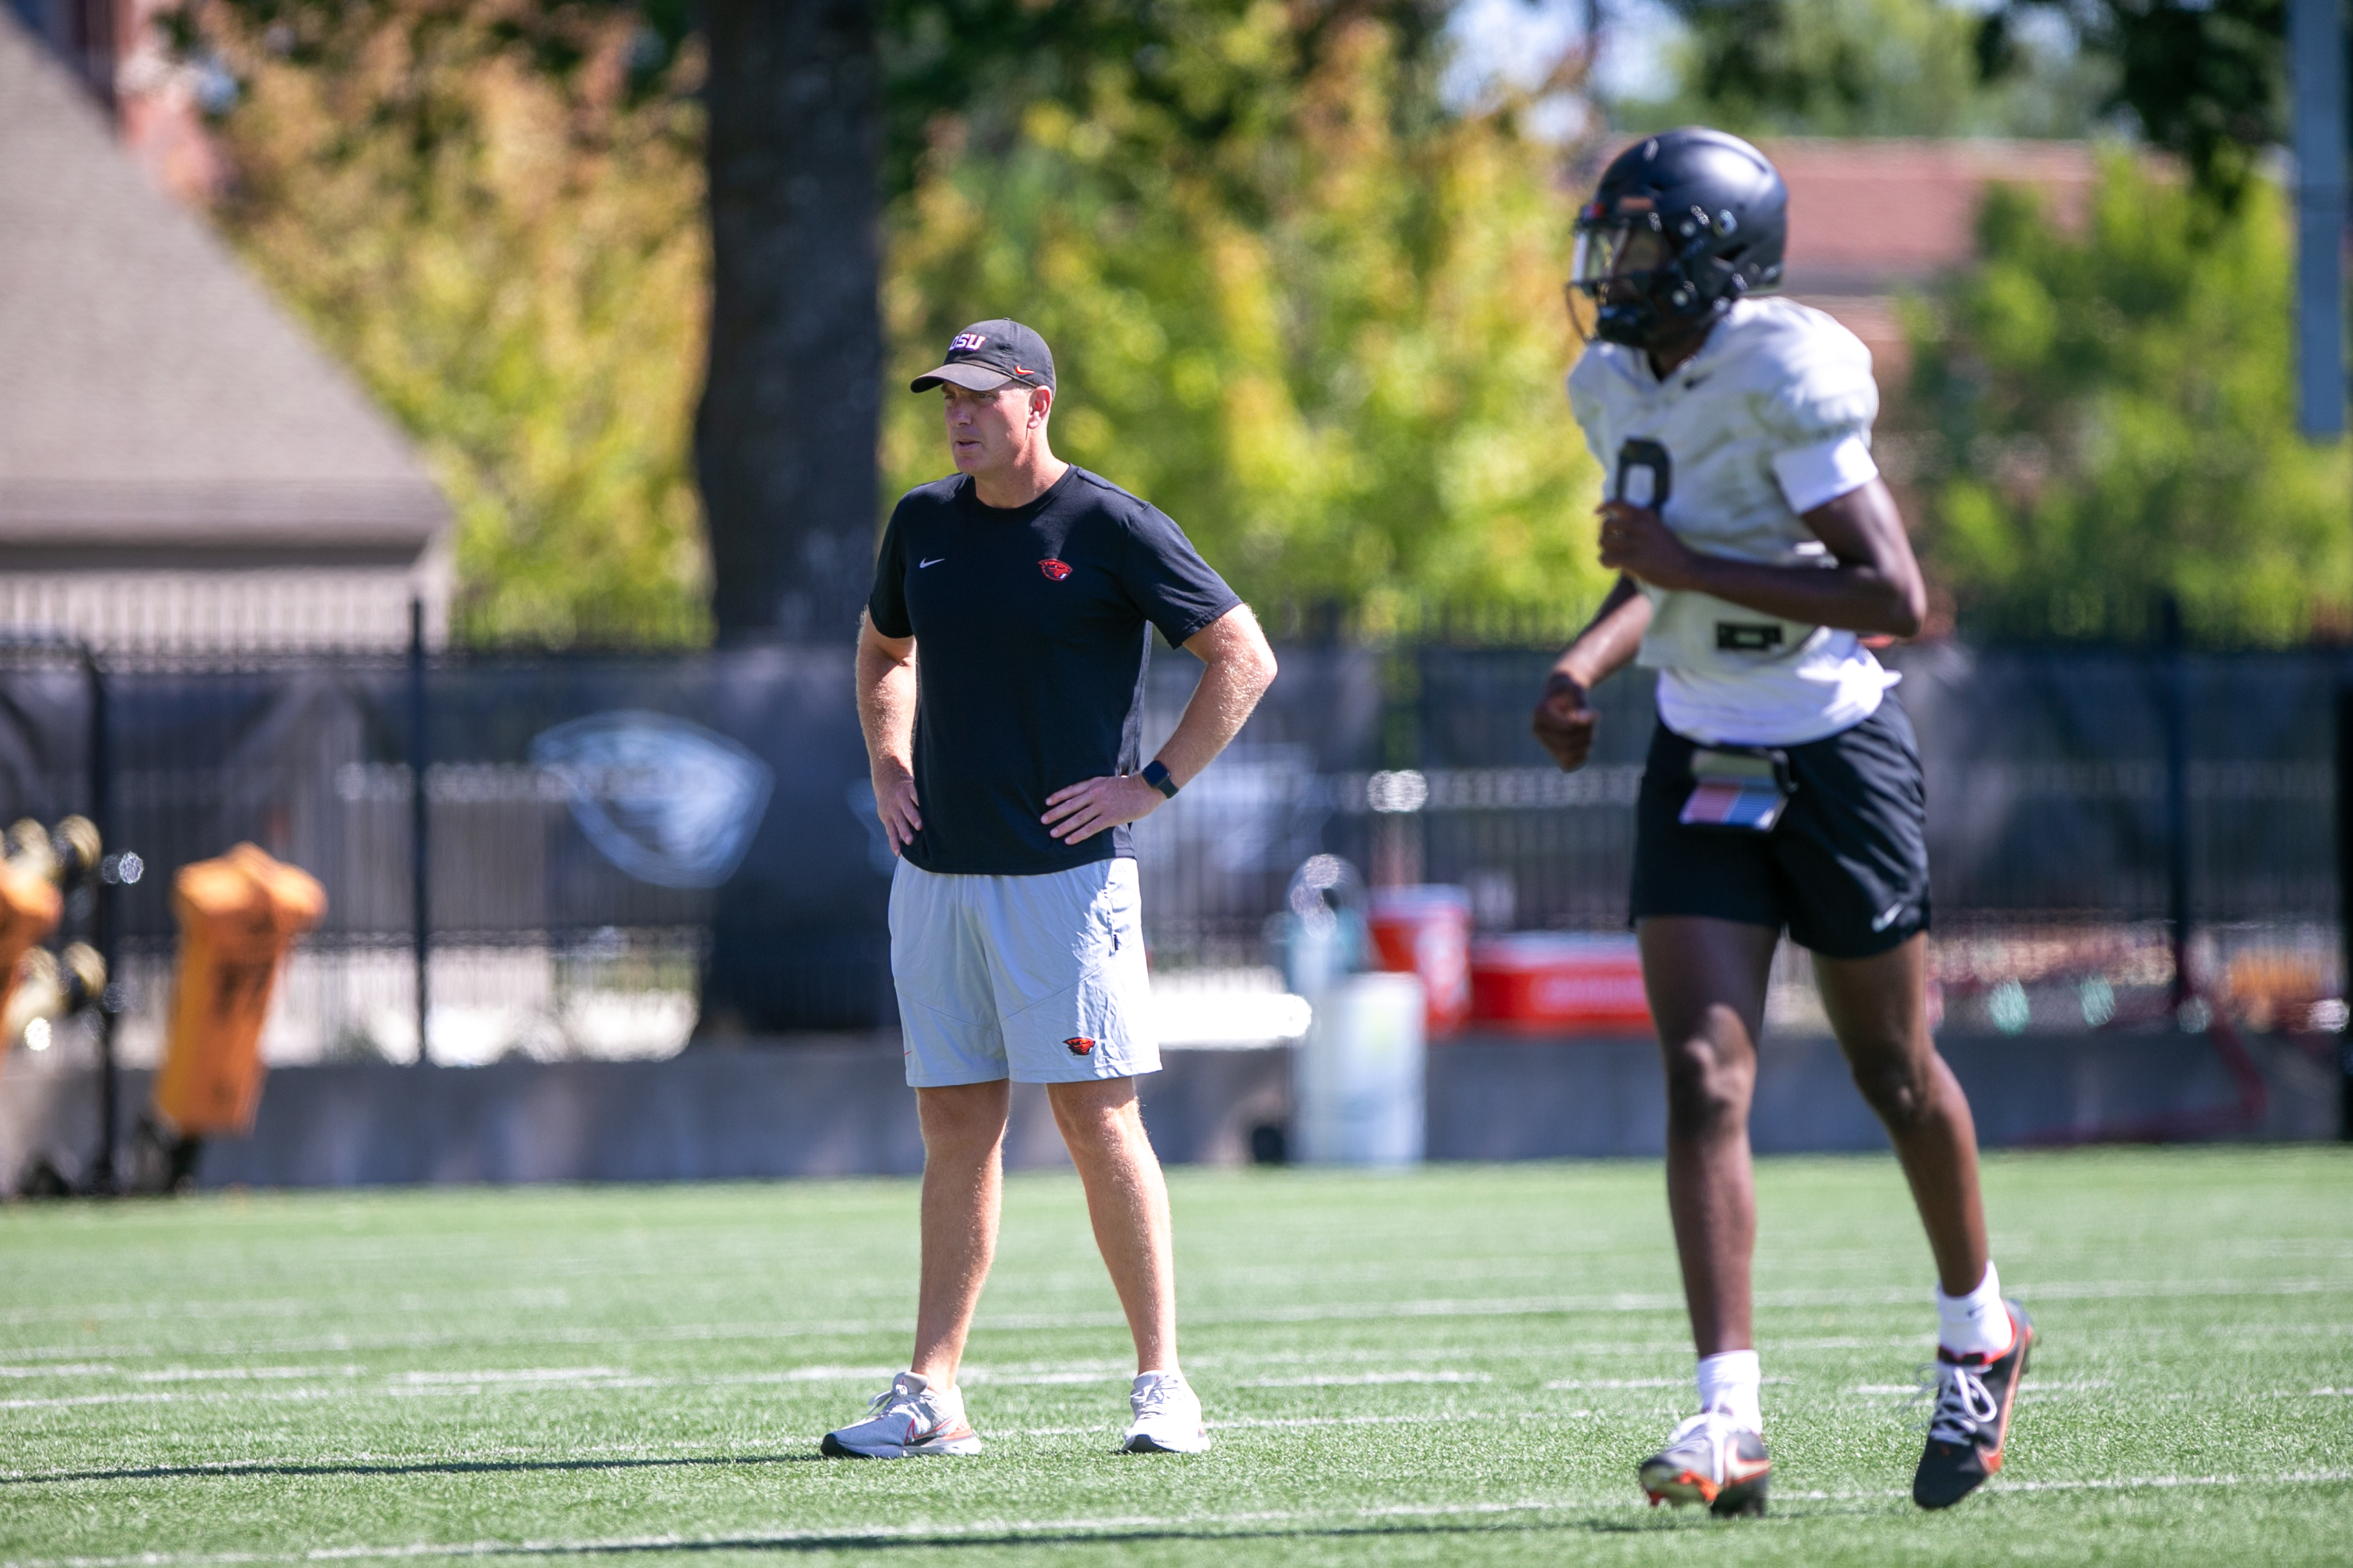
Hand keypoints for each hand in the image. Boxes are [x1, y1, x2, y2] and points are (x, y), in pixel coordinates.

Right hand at [874, 769, 921, 853]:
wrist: (887, 781)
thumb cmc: (908, 788)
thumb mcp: (915, 785)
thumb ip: (924, 796)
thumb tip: (943, 807)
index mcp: (909, 790)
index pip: (916, 795)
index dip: (921, 802)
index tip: (928, 810)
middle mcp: (900, 800)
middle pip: (907, 810)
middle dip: (913, 818)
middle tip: (920, 826)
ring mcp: (892, 810)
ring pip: (898, 822)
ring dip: (904, 832)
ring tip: (909, 842)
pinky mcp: (886, 818)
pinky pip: (890, 832)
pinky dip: (894, 843)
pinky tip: (898, 852)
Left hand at [1043, 772, 1165, 843]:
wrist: (1147, 788)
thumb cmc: (1131, 786)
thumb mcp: (1110, 781)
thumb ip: (1098, 787)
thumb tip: (1089, 794)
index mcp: (1095, 783)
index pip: (1072, 790)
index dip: (1058, 796)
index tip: (1047, 802)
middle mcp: (1095, 794)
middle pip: (1071, 805)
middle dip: (1055, 813)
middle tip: (1043, 820)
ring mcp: (1102, 806)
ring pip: (1078, 818)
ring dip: (1064, 826)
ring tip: (1053, 833)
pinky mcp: (1110, 817)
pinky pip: (1090, 828)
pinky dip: (1078, 835)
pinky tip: (1069, 840)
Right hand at [1531, 673, 1598, 771]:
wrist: (1565, 694)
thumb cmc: (1571, 689)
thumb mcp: (1577, 688)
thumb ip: (1580, 702)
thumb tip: (1582, 720)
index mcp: (1540, 713)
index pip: (1568, 729)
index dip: (1587, 723)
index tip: (1595, 712)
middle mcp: (1538, 729)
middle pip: (1569, 742)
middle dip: (1587, 733)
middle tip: (1593, 720)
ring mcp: (1545, 742)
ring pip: (1570, 755)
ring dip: (1586, 742)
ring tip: (1589, 729)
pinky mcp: (1554, 753)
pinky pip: (1569, 765)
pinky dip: (1582, 755)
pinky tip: (1584, 741)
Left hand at [1597, 500, 1700, 589]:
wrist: (1689, 568)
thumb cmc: (1670, 551)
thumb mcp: (1658, 529)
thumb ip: (1638, 525)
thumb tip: (1610, 525)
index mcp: (1646, 516)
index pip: (1619, 503)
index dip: (1604, 506)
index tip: (1596, 513)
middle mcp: (1641, 526)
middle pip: (1606, 525)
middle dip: (1604, 536)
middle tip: (1611, 546)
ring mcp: (1638, 543)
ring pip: (1604, 542)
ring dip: (1605, 551)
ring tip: (1614, 558)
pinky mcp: (1635, 560)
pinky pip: (1606, 559)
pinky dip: (1606, 563)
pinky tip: (1614, 566)